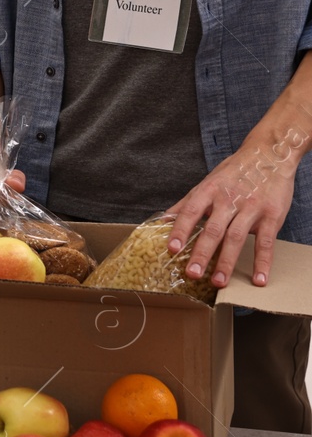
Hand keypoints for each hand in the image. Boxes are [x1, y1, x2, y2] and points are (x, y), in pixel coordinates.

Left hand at [167, 146, 296, 287]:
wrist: (270, 154)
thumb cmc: (234, 172)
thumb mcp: (207, 182)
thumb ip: (186, 203)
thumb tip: (163, 220)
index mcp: (209, 191)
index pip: (190, 212)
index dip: (180, 230)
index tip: (171, 248)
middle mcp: (229, 199)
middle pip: (213, 230)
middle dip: (201, 253)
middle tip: (191, 274)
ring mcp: (251, 208)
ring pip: (236, 238)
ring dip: (227, 262)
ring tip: (218, 282)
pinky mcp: (272, 215)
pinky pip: (267, 242)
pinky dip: (263, 262)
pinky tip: (259, 279)